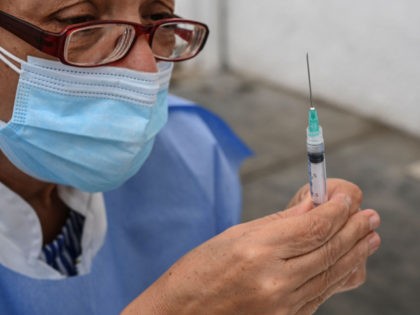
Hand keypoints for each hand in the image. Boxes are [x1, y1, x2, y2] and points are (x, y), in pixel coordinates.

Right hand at [122, 179, 380, 314]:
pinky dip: (340, 275)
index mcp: (256, 251)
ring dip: (355, 252)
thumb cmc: (198, 271)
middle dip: (354, 228)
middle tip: (369, 215)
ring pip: (332, 274)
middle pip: (329, 249)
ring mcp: (282, 306)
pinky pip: (322, 294)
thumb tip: (313, 204)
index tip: (347, 196)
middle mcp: (274, 280)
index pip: (314, 225)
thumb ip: (279, 222)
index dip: (337, 208)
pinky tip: (350, 263)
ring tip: (369, 236)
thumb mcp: (234, 236)